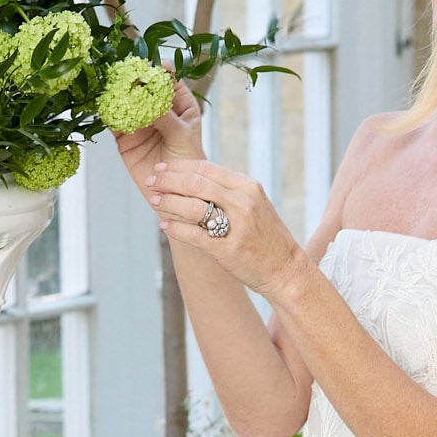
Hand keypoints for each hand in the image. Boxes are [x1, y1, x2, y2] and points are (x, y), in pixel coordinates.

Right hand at [113, 65, 204, 187]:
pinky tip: (105, 107)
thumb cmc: (188, 162)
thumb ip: (166, 117)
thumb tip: (149, 98)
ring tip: (113, 88)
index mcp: (180, 103)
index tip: (151, 67)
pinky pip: (114, 121)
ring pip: (126, 101)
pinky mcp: (125, 137)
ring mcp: (140, 121)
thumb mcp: (182, 137)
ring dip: (118, 94)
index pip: (169, 79)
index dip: (159, 70)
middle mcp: (159, 108)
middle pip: (144, 87)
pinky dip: (108, 113)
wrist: (176, 193)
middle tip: (127, 75)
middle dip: (135, 79)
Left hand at [145, 156, 303, 295]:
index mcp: (247, 187)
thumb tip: (194, 179)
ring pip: (192, 207)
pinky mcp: (227, 250)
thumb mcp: (254, 204)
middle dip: (168, 180)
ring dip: (168, 202)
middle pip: (196, 183)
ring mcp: (236, 226)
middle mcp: (243, 202)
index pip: (206, 168)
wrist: (285, 269)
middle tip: (151, 181)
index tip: (161, 167)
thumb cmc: (266, 237)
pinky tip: (163, 225)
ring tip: (154, 200)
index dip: (179, 166)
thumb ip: (228, 191)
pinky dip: (175, 228)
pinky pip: (193, 235)